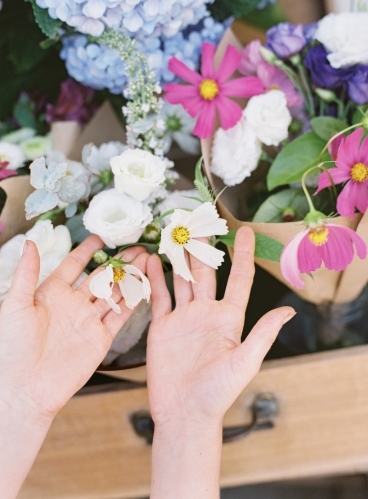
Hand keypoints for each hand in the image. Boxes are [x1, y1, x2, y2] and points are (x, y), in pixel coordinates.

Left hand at [0, 236, 147, 420]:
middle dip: (119, 262)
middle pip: (101, 277)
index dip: (87, 251)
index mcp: (51, 293)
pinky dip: (132, 302)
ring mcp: (88, 321)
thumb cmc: (11, 347)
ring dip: (130, 278)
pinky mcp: (100, 338)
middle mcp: (73, 304)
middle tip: (137, 247)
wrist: (24, 388)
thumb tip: (30, 242)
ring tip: (146, 261)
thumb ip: (26, 273)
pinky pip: (120, 316)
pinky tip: (144, 287)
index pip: (74, 265)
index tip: (102, 236)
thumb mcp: (14, 304)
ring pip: (114, 293)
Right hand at [146, 226, 294, 426]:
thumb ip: (262, 333)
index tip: (245, 233)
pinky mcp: (162, 327)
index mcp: (228, 319)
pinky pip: (159, 297)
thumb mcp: (244, 362)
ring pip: (182, 280)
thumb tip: (289, 310)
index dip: (243, 256)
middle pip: (207, 273)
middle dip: (204, 249)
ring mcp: (183, 318)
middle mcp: (206, 313)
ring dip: (179, 258)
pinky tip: (152, 261)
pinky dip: (156, 279)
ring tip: (176, 234)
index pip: (239, 280)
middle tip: (201, 223)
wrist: (184, 412)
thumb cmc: (218, 392)